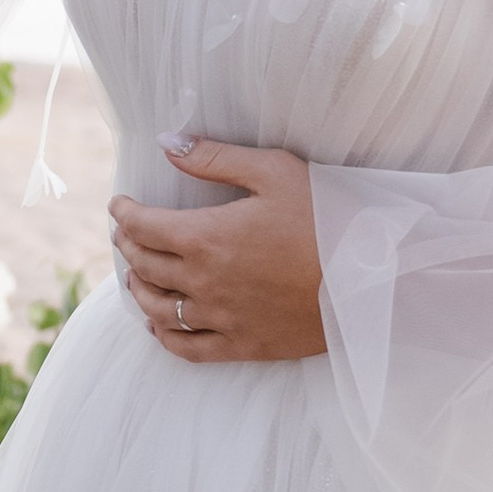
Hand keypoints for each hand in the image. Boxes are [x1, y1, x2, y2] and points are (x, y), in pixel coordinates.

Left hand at [109, 135, 325, 362]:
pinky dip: (164, 336)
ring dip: (139, 289)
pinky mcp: (242, 344)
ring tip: (135, 276)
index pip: (142, 226)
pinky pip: (187, 347)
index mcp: (206, 237)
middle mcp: (203, 282)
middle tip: (125, 235)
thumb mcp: (275, 172)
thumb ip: (215, 158)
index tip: (119, 204)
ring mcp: (221, 318)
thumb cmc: (329, 218)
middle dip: (128, 246)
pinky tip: (157, 326)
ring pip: (157, 309)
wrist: (372, 278)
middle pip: (144, 265)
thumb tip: (167, 144)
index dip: (124, 213)